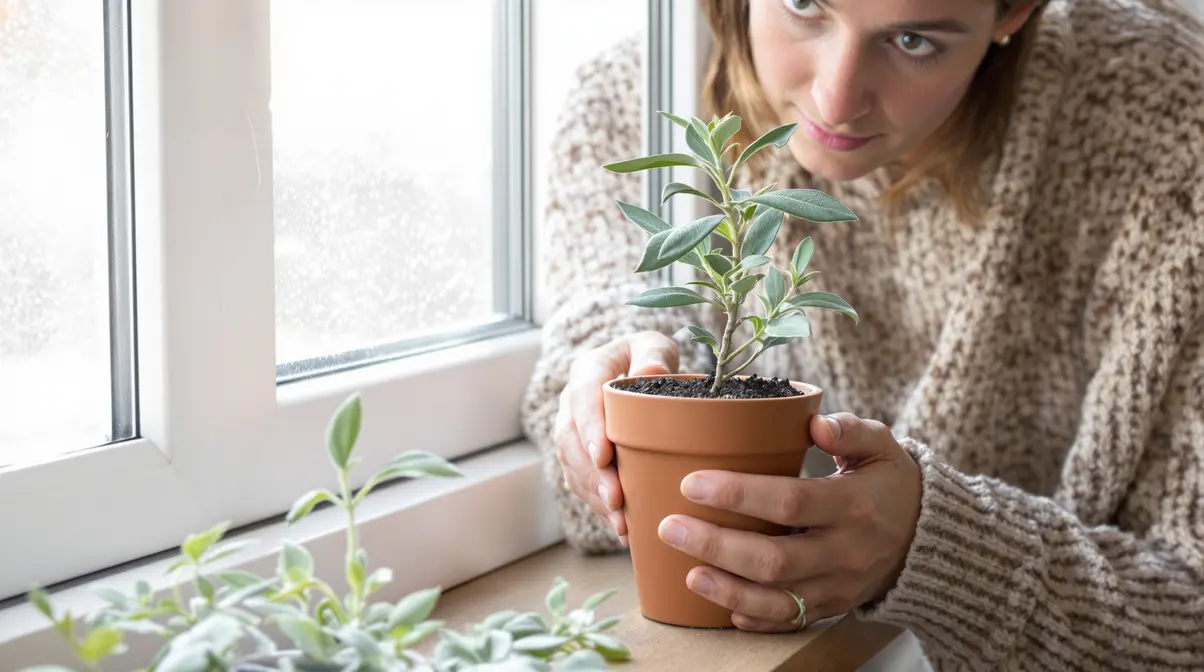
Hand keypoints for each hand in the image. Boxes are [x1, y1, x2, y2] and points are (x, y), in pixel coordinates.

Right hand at [553, 331, 679, 546]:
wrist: (638, 368)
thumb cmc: (649, 356)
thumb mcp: (655, 345)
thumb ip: (654, 356)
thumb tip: (649, 373)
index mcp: (588, 369)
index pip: (582, 398)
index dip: (590, 428)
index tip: (603, 456)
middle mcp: (571, 401)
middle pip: (571, 439)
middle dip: (591, 473)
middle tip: (616, 499)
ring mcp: (571, 429)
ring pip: (571, 465)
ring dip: (593, 495)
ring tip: (620, 521)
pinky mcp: (577, 453)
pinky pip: (579, 481)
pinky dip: (597, 504)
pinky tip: (618, 525)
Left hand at [656, 412, 921, 631]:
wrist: (927, 536)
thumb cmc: (888, 481)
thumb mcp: (881, 446)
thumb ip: (850, 430)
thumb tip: (815, 424)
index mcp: (854, 505)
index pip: (790, 501)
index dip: (738, 494)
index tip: (692, 483)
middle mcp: (846, 552)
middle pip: (774, 559)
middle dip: (716, 546)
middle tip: (670, 528)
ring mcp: (840, 586)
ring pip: (778, 598)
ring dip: (728, 589)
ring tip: (688, 572)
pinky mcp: (833, 606)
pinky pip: (791, 620)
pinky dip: (757, 619)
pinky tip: (723, 606)